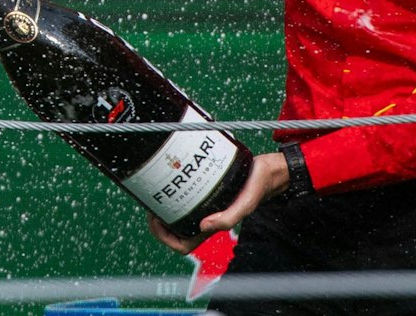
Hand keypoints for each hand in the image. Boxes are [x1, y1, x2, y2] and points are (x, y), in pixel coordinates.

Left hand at [146, 152, 288, 253]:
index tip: (156, 220)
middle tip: (150, 205)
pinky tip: (168, 182)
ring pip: (176, 215)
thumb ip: (228, 218)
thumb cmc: (257, 188)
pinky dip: (172, 195)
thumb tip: (203, 226)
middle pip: (174, 231)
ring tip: (154, 195)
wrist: (266, 171)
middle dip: (158, 222)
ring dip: (162, 209)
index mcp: (212, 227)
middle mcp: (206, 218)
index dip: (165, 238)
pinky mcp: (204, 193)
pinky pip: (183, 200)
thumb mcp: (245, 203)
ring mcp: (204, 206)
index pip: (183, 245)